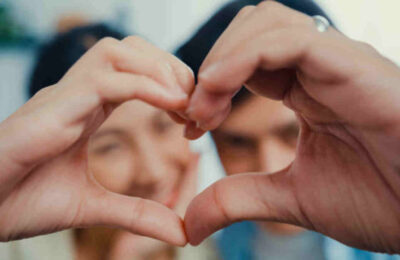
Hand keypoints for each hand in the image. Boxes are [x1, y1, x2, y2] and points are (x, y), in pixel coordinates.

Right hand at [0, 36, 193, 244]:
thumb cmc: (22, 202)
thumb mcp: (93, 207)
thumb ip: (137, 214)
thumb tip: (181, 232)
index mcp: (87, 109)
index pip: (135, 71)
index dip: (170, 84)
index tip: (191, 116)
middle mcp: (77, 94)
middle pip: (131, 48)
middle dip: (170, 67)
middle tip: (191, 103)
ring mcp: (63, 98)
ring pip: (117, 51)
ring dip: (158, 70)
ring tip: (182, 103)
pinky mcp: (53, 110)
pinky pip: (104, 81)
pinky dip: (143, 86)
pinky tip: (171, 104)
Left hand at [184, 2, 399, 252]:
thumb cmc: (378, 201)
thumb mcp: (290, 198)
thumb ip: (238, 199)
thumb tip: (190, 224)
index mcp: (305, 90)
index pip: (244, 60)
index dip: (208, 86)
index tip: (191, 125)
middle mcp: (319, 68)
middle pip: (250, 29)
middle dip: (211, 65)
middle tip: (196, 115)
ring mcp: (337, 61)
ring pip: (265, 23)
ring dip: (222, 58)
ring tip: (207, 108)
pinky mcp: (354, 65)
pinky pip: (290, 40)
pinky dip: (244, 58)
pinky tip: (219, 89)